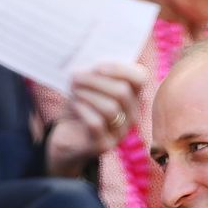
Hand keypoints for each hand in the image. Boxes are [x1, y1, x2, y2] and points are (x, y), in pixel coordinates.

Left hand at [46, 63, 145, 177]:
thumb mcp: (86, 86)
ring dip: (88, 95)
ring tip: (73, 91)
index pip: (141, 78)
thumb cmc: (79, 106)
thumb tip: (90, 62)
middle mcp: (132, 115)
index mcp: (133, 96)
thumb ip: (93, 73)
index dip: (121, 70)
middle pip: (122, 92)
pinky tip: (75, 105)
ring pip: (110, 108)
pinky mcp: (104, 145)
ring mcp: (120, 132)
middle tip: (75, 77)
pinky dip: (84, 110)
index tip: (98, 67)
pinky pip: (97, 124)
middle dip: (96, 81)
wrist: (66, 136)